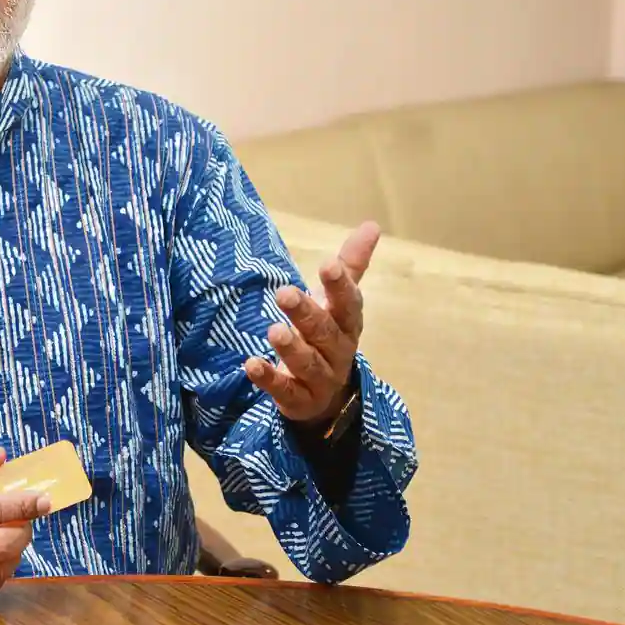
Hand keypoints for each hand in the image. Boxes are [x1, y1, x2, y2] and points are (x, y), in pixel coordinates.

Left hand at [244, 221, 379, 424]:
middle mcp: (338, 352)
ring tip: (273, 330)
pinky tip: (251, 364)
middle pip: (325, 331)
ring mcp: (319, 379)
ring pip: (308, 363)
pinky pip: (284, 390)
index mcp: (347, 324)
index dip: (340, 285)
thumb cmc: (328, 336)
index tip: (328, 264)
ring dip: (291, 347)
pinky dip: (269, 378)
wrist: (325, 397)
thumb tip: (372, 224)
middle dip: (307, 313)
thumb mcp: (338, 302)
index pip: (348, 304)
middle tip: (284, 293)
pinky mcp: (298, 400)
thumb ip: (351, 265)